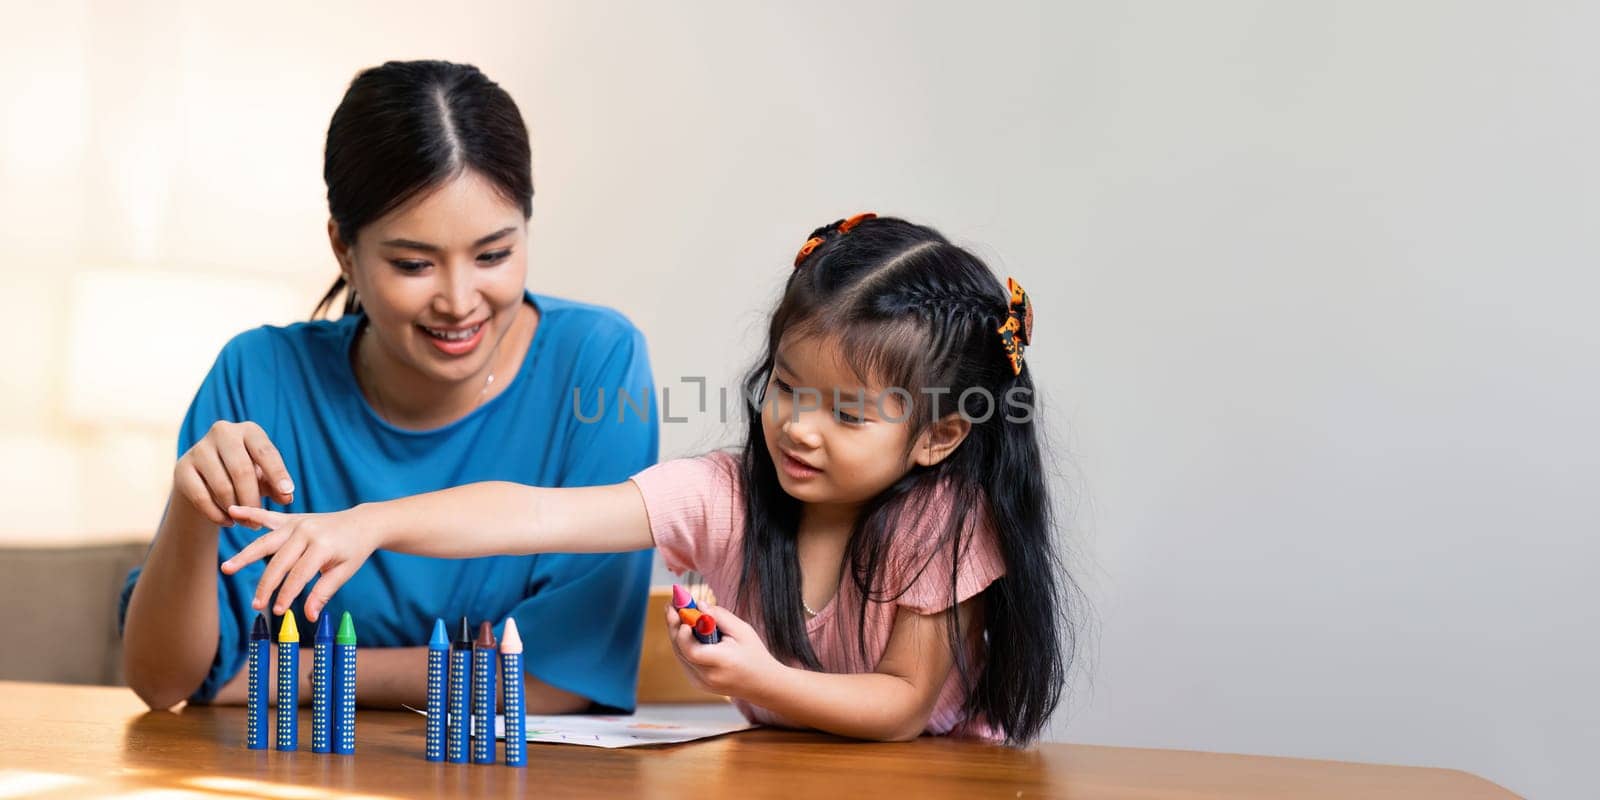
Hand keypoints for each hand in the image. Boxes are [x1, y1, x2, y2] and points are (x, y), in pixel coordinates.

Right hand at [173, 421, 294, 525]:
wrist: (206, 478)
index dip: (278, 474)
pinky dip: (217, 515)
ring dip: (236, 510)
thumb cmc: (246, 475)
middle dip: (252, 500)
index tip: (288, 493)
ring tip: (245, 522)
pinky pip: (202, 498)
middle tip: (259, 522)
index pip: (266, 452)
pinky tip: (228, 521)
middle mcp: (223, 432)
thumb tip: (286, 498)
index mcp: (248, 430)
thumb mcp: (264, 477)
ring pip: (222, 487)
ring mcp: (199, 449)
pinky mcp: (182, 468)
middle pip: (242, 471)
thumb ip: (277, 486)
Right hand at [220, 505, 383, 620]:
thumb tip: (309, 617)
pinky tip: (233, 511)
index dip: (287, 594)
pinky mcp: (292, 518)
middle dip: (267, 585)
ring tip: (227, 568)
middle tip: (256, 604)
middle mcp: (307, 531)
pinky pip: (268, 517)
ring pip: (266, 541)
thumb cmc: (354, 550)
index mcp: (322, 545)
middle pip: (279, 561)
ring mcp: (297, 522)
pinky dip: (250, 513)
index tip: (277, 611)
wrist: (362, 523)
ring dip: (246, 555)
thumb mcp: (344, 572)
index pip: (299, 574)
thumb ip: (324, 592)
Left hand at [664, 603, 783, 696]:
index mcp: (722, 663)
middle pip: (681, 651)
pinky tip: (684, 629)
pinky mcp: (698, 683)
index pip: (692, 651)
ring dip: (676, 633)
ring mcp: (701, 683)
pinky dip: (682, 644)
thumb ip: (720, 617)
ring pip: (680, 655)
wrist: (762, 684)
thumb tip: (699, 605)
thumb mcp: (743, 630)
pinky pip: (684, 660)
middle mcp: (708, 677)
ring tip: (676, 612)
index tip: (681, 613)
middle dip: (674, 626)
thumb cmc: (754, 654)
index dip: (682, 633)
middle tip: (671, 606)